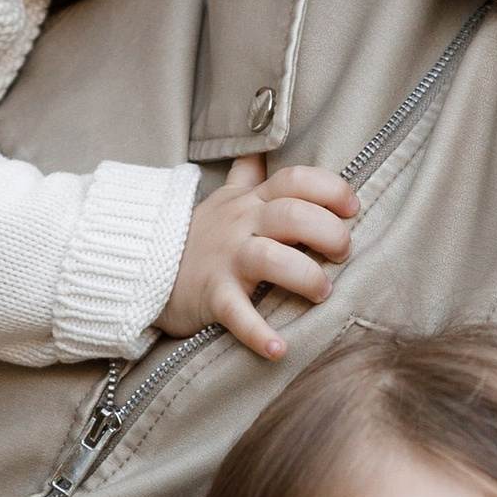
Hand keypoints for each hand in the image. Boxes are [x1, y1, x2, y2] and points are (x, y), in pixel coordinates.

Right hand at [159, 158, 355, 362]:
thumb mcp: (225, 198)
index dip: (330, 188)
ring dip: (306, 276)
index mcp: (252, 201)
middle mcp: (242, 225)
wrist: (144, 268)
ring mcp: (226, 260)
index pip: (295, 179)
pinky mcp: (212, 296)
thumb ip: (248, 174)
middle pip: (292, 215)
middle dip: (329, 232)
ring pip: (271, 259)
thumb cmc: (200, 236)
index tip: (352, 207)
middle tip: (342, 254)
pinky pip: (238, 314)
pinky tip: (280, 349)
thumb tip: (263, 146)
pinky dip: (259, 334)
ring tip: (322, 292)